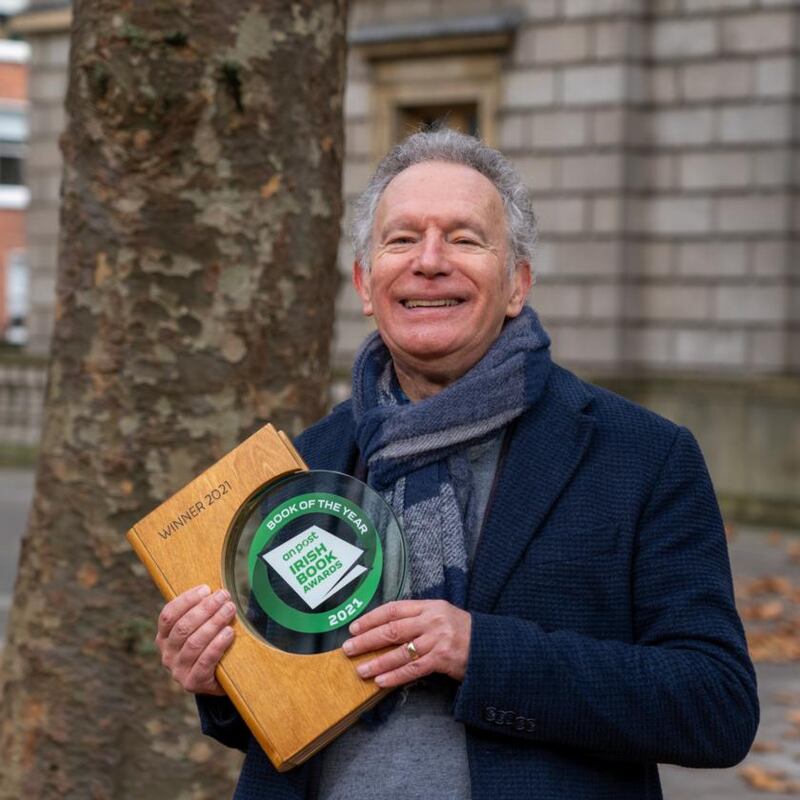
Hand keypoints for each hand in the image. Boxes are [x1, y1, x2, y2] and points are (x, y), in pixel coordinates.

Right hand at [155, 584, 235, 695]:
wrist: (219, 679)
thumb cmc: (210, 644)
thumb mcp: (201, 628)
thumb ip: (202, 612)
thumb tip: (216, 588)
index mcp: (164, 637)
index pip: (168, 615)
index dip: (186, 600)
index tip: (206, 589)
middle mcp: (167, 654)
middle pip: (182, 627)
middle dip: (205, 608)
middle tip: (224, 596)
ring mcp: (178, 670)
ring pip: (194, 642)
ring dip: (214, 622)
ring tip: (230, 609)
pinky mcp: (192, 683)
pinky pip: (205, 661)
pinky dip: (218, 644)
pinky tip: (230, 632)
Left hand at [341, 600, 471, 687]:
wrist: (489, 646)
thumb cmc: (460, 630)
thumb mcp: (440, 614)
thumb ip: (416, 618)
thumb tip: (384, 627)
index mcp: (428, 606)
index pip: (394, 609)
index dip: (371, 618)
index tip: (354, 627)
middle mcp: (431, 620)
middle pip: (393, 629)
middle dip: (368, 639)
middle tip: (349, 648)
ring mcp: (437, 640)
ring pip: (401, 652)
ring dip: (378, 662)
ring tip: (360, 670)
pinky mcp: (442, 659)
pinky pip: (414, 669)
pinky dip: (395, 676)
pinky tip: (381, 681)